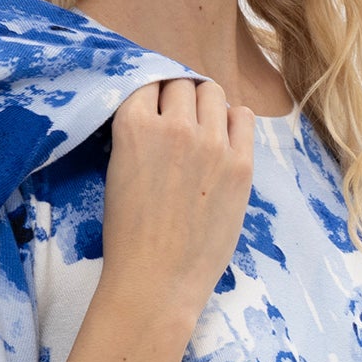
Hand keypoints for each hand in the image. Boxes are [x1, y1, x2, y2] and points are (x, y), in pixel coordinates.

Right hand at [101, 77, 253, 319]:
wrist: (157, 280)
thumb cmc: (129, 235)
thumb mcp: (118, 171)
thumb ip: (140, 135)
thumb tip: (163, 112)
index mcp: (133, 126)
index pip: (149, 82)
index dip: (153, 95)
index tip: (156, 108)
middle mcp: (174, 126)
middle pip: (182, 84)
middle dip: (178, 98)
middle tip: (178, 122)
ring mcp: (211, 144)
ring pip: (212, 93)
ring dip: (205, 104)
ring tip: (202, 129)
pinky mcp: (240, 165)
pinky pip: (243, 117)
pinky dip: (232, 120)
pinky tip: (224, 140)